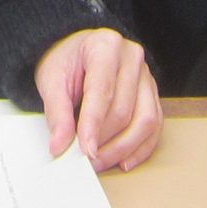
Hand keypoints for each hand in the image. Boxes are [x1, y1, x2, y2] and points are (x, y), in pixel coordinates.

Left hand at [34, 28, 160, 172]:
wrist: (78, 51)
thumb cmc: (67, 61)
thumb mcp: (51, 80)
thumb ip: (57, 113)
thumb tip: (60, 145)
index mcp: (105, 45)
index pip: (102, 91)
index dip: (93, 125)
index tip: (85, 150)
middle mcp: (132, 57)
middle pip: (124, 110)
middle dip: (104, 141)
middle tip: (85, 160)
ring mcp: (146, 75)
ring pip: (146, 121)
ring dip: (123, 148)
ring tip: (101, 162)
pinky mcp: (152, 93)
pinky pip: (155, 126)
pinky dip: (140, 148)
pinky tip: (124, 160)